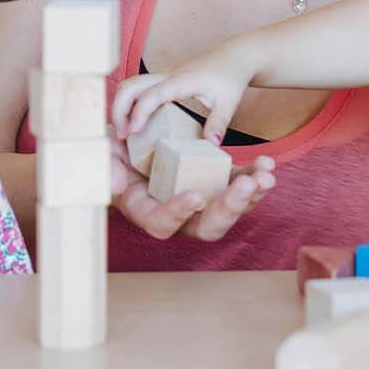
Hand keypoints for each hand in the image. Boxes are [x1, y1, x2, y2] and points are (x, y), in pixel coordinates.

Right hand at [108, 138, 277, 240]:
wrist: (135, 141)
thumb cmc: (114, 155)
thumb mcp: (103, 158)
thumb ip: (107, 170)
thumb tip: (119, 184)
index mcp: (147, 211)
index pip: (163, 224)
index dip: (177, 214)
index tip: (193, 196)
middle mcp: (179, 214)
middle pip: (207, 226)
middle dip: (229, 208)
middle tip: (244, 185)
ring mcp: (202, 200)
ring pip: (230, 209)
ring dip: (251, 194)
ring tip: (265, 174)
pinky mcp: (217, 184)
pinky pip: (239, 185)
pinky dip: (254, 175)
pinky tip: (266, 162)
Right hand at [111, 46, 259, 145]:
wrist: (234, 57)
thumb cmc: (230, 76)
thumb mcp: (229, 102)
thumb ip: (219, 122)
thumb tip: (212, 144)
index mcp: (181, 81)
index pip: (151, 95)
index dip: (139, 113)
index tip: (133, 133)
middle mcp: (167, 76)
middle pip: (130, 86)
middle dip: (119, 109)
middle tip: (121, 136)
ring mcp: (163, 77)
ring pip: (131, 85)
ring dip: (121, 106)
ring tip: (123, 132)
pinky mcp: (164, 81)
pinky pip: (139, 89)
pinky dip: (129, 103)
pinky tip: (134, 123)